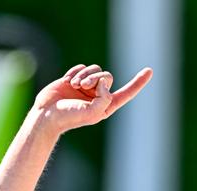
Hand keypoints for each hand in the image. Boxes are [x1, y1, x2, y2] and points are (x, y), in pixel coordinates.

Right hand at [33, 63, 152, 133]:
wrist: (46, 114)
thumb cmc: (69, 117)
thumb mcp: (93, 112)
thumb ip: (104, 98)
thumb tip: (104, 82)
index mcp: (106, 105)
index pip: (126, 93)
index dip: (138, 83)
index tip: (150, 71)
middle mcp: (98, 95)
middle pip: (107, 76)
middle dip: (95, 78)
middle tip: (82, 86)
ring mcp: (86, 86)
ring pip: (95, 69)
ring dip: (85, 75)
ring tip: (74, 85)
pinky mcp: (74, 78)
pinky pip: (82, 66)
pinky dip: (75, 72)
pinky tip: (67, 82)